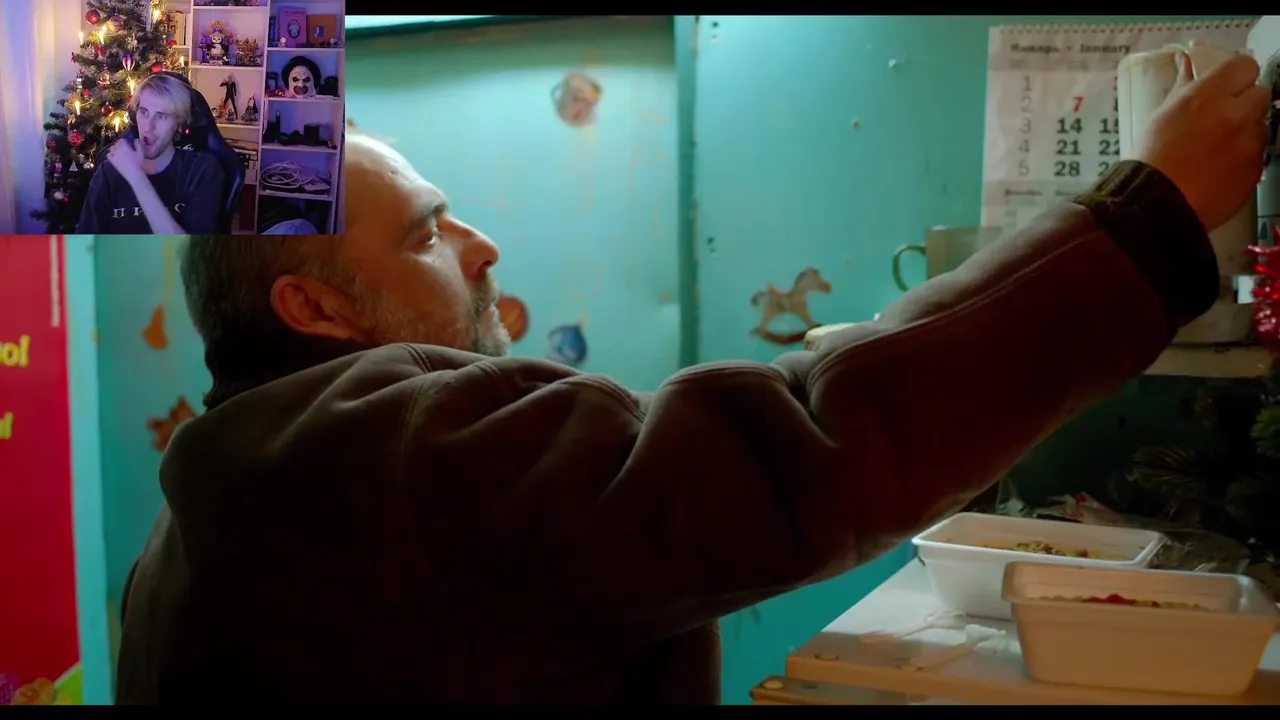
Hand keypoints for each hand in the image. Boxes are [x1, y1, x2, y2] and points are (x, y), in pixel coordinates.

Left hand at [107, 138, 146, 181]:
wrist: (133, 173)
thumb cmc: (138, 163)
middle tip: (123, 147)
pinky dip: (110, 154)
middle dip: (119, 144)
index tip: (126, 143)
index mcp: (125, 146)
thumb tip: (136, 139)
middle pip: (116, 143)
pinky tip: (113, 156)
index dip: (124, 141)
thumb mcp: (140, 152)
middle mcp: (118, 149)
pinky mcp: (112, 161)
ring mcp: (114, 155)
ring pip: (111, 148)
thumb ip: (138, 145)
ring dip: (114, 148)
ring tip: (118, 151)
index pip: (122, 140)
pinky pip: (108, 155)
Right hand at [1135, 50, 1271, 230]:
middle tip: (1222, 118)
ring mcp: (1249, 144)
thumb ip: (1182, 88)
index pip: (1244, 66)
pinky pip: (1256, 155)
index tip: (1227, 86)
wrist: (1157, 204)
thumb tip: (1186, 65)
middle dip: (1244, 104)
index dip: (1236, 76)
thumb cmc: (1152, 159)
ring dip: (1244, 133)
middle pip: (1260, 94)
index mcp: (1208, 96)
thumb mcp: (1160, 115)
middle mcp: (1235, 115)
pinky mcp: (1255, 169)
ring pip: (1260, 126)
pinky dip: (1242, 159)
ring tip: (1215, 149)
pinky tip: (1217, 169)